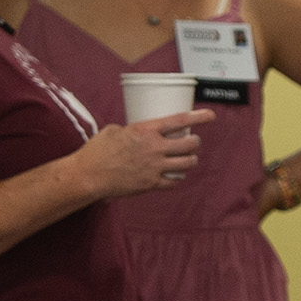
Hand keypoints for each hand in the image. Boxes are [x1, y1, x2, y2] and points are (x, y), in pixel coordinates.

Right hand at [71, 110, 214, 199]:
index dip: (199, 117)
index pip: (179, 121)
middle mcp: (154, 148)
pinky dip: (177, 178)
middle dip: (195, 143)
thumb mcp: (114, 130)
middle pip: (189, 144)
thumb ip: (132, 130)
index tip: (211, 116)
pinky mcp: (151, 184)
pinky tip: (174, 176)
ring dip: (191, 160)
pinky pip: (174, 182)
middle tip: (193, 142)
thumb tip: (140, 133)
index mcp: (145, 130)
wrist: (88, 176)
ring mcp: (154, 167)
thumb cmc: (97, 151)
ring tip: (188, 159)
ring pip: (187, 164)